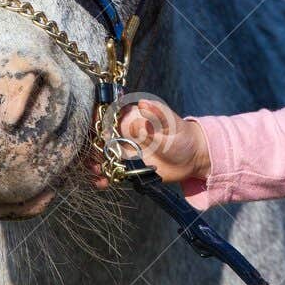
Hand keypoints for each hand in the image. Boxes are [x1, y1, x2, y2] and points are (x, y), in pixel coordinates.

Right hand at [87, 97, 211, 189]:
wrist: (192, 158)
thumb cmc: (181, 135)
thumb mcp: (171, 123)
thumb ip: (156, 116)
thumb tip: (142, 103)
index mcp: (132, 118)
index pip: (108, 115)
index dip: (96, 120)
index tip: (94, 129)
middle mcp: (124, 134)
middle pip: (100, 137)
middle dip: (92, 145)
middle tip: (94, 154)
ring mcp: (124, 151)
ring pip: (102, 155)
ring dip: (95, 162)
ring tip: (97, 170)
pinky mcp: (128, 167)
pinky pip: (111, 171)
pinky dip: (105, 177)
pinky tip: (102, 182)